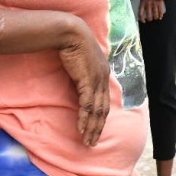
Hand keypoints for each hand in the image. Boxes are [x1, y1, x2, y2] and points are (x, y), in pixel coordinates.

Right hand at [56, 18, 110, 146]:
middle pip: (103, 109)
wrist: (71, 33)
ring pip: (97, 110)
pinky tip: (81, 128)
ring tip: (88, 141)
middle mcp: (104, 78)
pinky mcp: (88, 81)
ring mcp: (97, 80)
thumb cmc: (72, 45)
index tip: (96, 129)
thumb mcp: (81, 63)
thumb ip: (82, 75)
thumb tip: (78, 86)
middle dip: (98, 127)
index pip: (104, 101)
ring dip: (92, 127)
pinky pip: (87, 104)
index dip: (101, 117)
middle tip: (93, 142)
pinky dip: (85, 118)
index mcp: (104, 74)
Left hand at [138, 0, 164, 21]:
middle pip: (149, 16)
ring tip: (155, 17)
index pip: (141, 14)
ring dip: (155, 18)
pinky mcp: (160, 3)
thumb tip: (141, 17)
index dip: (142, 19)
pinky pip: (161, 12)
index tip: (144, 21)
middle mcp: (148, 4)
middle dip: (150, 19)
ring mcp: (154, 3)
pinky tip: (160, 17)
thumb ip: (142, 7)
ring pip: (155, 15)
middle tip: (150, 19)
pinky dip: (160, 16)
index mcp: (142, 3)